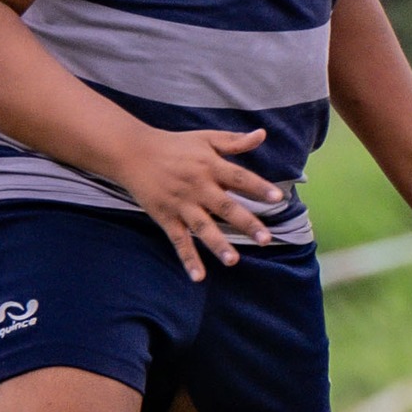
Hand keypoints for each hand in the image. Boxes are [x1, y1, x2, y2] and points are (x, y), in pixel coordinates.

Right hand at [116, 125, 280, 279]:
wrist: (133, 152)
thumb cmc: (175, 145)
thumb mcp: (205, 138)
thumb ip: (234, 141)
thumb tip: (262, 134)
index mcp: (210, 166)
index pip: (240, 178)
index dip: (259, 187)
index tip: (279, 198)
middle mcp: (198, 186)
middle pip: (225, 207)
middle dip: (246, 223)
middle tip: (266, 239)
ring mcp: (181, 204)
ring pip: (202, 227)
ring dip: (218, 245)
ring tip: (233, 261)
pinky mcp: (166, 218)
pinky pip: (178, 241)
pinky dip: (188, 259)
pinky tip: (198, 277)